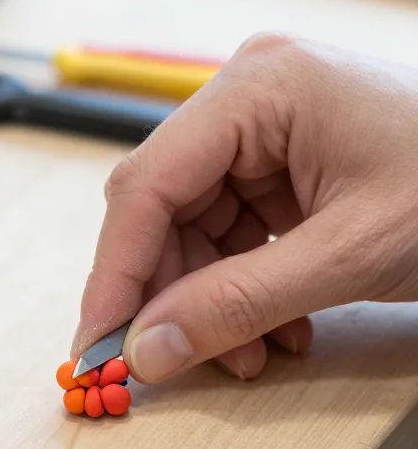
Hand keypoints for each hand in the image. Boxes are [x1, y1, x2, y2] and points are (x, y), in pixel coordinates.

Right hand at [71, 34, 417, 382]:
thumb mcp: (349, 256)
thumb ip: (237, 304)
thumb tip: (148, 349)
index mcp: (258, 89)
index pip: (148, 185)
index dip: (115, 271)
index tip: (98, 340)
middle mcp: (248, 97)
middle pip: (163, 207)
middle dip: (169, 292)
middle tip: (168, 359)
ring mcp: (263, 126)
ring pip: (192, 226)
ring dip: (208, 298)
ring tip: (246, 353)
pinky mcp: (279, 158)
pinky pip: (230, 229)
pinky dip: (239, 284)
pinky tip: (272, 326)